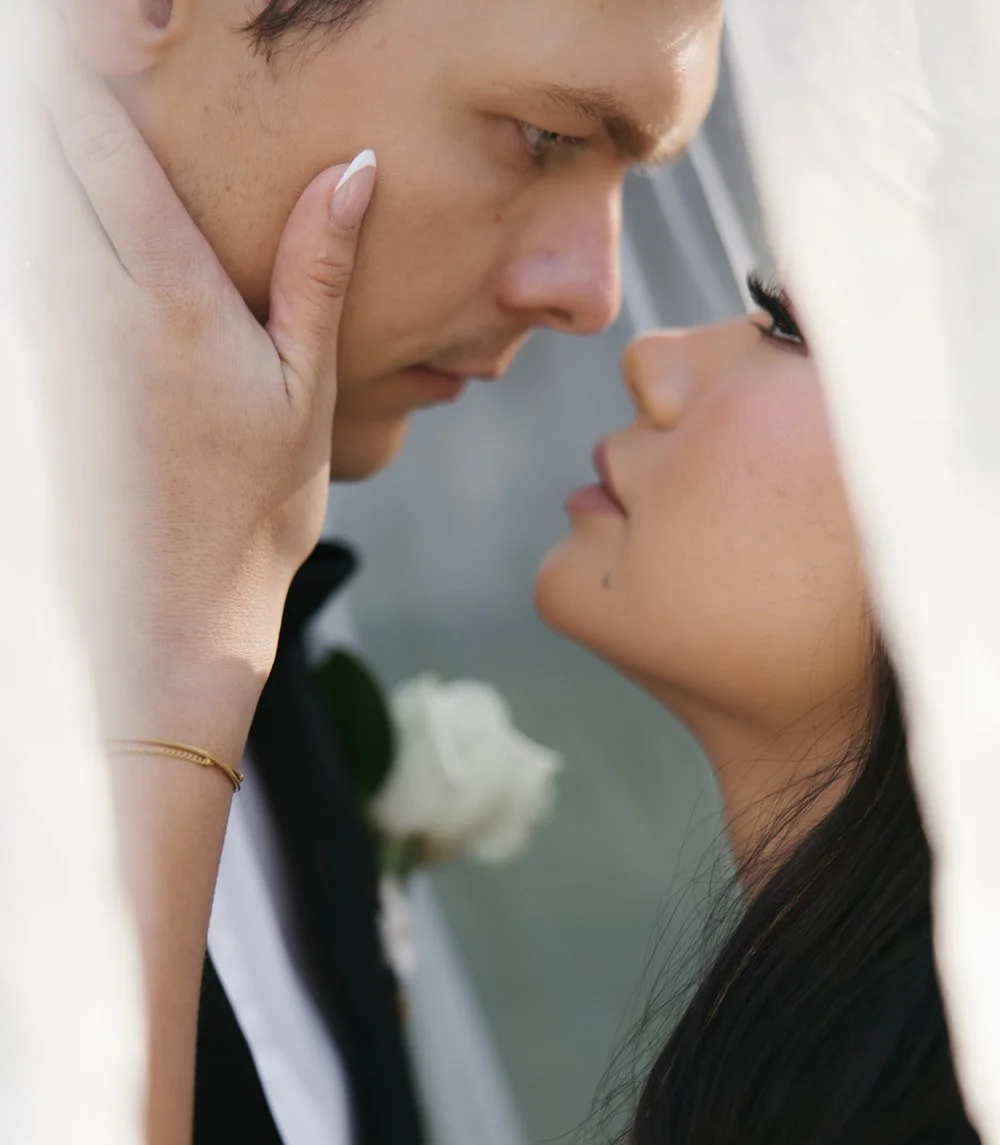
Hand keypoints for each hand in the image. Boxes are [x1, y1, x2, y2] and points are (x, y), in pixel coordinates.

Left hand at [28, 27, 374, 757]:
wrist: (174, 617)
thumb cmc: (254, 512)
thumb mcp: (305, 392)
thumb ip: (316, 272)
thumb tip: (353, 169)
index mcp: (167, 302)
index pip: (104, 148)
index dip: (86, 68)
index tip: (87, 18)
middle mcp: (89, 310)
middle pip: (41, 166)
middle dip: (45, 99)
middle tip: (58, 44)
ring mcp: (53, 347)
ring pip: (28, 224)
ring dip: (40, 167)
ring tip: (48, 102)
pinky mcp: (40, 384)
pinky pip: (31, 286)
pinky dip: (45, 238)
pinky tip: (65, 222)